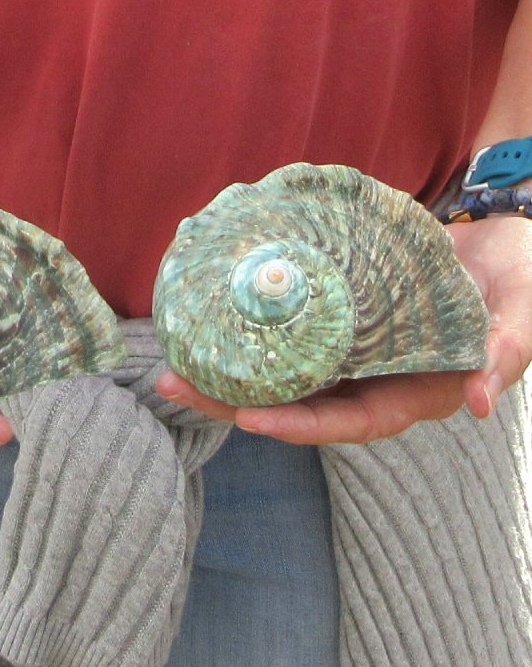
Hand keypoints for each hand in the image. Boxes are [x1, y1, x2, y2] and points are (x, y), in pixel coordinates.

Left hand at [156, 216, 531, 443]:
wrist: (499, 241)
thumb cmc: (520, 279)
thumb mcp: (523, 314)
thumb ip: (505, 354)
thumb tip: (481, 404)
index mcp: (413, 393)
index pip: (350, 423)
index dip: (301, 425)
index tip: (249, 419)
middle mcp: (371, 379)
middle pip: (296, 404)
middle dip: (234, 403)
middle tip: (174, 383)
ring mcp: (347, 351)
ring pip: (280, 373)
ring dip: (225, 371)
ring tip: (171, 361)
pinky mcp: (333, 321)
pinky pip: (286, 336)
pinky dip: (248, 335)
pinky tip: (206, 324)